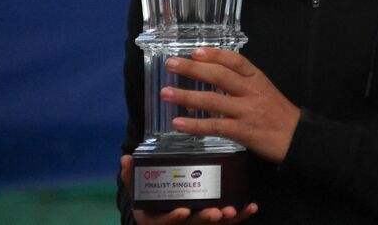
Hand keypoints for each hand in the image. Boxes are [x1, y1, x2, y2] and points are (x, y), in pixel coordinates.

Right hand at [119, 155, 257, 222]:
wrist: (161, 212)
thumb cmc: (152, 198)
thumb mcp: (139, 190)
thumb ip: (131, 176)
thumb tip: (125, 158)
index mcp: (159, 218)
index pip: (166, 221)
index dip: (174, 217)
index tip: (183, 211)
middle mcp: (180, 223)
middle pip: (193, 224)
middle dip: (205, 218)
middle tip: (216, 212)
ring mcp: (197, 222)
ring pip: (213, 224)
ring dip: (226, 218)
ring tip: (233, 210)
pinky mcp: (214, 219)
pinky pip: (229, 220)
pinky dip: (240, 214)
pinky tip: (251, 206)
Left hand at [161, 48, 300, 163]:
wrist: (298, 138)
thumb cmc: (279, 115)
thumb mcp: (264, 92)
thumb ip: (240, 88)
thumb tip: (206, 88)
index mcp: (258, 79)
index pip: (236, 61)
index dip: (215, 55)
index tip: (196, 50)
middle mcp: (252, 92)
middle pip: (220, 76)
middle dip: (194, 69)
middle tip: (172, 63)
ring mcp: (247, 111)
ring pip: (214, 100)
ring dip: (187, 96)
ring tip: (166, 93)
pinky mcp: (244, 131)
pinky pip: (216, 126)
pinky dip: (195, 125)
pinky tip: (179, 122)